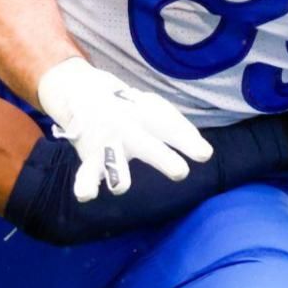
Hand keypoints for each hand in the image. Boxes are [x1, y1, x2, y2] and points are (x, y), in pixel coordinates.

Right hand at [37, 57, 213, 201]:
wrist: (82, 92)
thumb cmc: (131, 108)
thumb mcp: (156, 110)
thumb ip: (181, 131)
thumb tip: (205, 154)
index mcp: (147, 115)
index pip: (169, 128)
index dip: (187, 141)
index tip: (204, 155)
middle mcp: (127, 130)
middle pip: (146, 146)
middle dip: (163, 159)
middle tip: (180, 172)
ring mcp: (107, 145)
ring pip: (114, 164)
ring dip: (118, 176)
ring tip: (120, 186)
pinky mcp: (90, 159)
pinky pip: (85, 175)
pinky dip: (85, 184)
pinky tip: (86, 195)